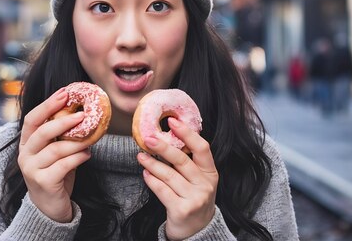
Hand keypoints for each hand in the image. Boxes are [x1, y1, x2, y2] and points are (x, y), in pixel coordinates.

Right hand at [18, 88, 91, 221]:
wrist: (49, 208)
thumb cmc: (55, 174)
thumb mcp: (55, 152)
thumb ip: (61, 136)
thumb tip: (81, 112)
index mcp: (26, 143)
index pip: (32, 119)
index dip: (47, 105)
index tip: (64, 93)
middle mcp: (25, 155)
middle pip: (42, 132)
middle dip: (63, 121)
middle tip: (83, 115)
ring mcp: (31, 170)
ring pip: (56, 149)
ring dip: (77, 142)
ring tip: (92, 138)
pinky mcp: (43, 183)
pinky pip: (63, 165)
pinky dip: (78, 158)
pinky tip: (87, 154)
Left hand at [137, 118, 218, 239]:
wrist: (197, 231)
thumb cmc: (194, 199)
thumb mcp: (198, 180)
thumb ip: (188, 163)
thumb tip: (165, 138)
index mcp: (210, 173)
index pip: (202, 148)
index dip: (187, 133)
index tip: (173, 121)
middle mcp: (205, 185)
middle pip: (182, 160)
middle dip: (162, 147)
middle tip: (148, 138)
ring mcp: (194, 198)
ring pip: (168, 175)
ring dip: (151, 164)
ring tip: (140, 156)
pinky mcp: (181, 210)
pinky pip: (162, 190)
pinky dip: (151, 180)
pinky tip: (145, 174)